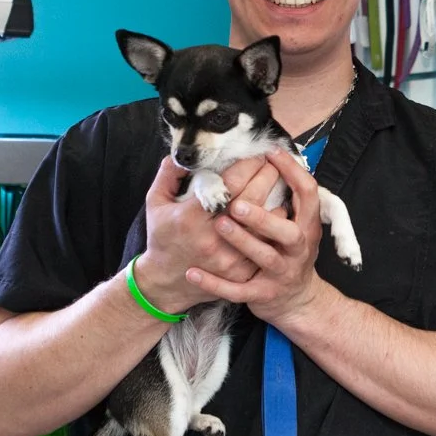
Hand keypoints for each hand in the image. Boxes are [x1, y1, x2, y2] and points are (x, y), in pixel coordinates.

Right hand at [129, 157, 282, 314]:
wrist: (165, 282)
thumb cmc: (163, 237)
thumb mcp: (156, 203)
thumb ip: (168, 174)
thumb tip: (185, 153)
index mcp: (192, 216)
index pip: (229, 183)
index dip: (248, 165)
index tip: (255, 154)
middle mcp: (213, 237)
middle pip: (252, 199)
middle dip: (267, 176)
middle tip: (274, 163)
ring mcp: (229, 257)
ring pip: (266, 223)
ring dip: (277, 199)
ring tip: (280, 184)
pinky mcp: (241, 272)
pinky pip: (267, 244)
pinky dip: (276, 226)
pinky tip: (278, 211)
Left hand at [186, 151, 328, 325]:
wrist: (297, 302)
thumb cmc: (289, 253)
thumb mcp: (299, 226)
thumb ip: (289, 199)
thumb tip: (269, 159)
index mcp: (306, 225)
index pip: (307, 193)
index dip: (292, 172)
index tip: (270, 153)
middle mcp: (298, 248)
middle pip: (288, 231)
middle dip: (263, 217)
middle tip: (237, 204)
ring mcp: (281, 273)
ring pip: (264, 258)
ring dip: (243, 241)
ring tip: (219, 225)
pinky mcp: (263, 294)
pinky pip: (238, 290)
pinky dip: (215, 283)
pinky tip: (193, 273)